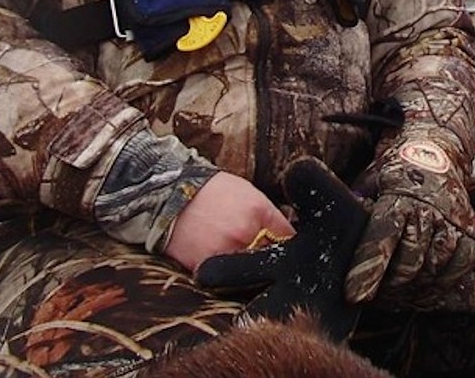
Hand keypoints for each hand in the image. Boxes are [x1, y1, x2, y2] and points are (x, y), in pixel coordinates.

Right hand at [195, 158, 369, 340]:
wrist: (171, 195)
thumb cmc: (214, 191)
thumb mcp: (249, 194)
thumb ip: (269, 216)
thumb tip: (289, 237)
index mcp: (259, 212)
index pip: (289, 239)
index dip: (295, 249)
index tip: (303, 259)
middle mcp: (245, 234)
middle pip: (273, 261)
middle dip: (279, 269)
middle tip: (287, 276)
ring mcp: (224, 253)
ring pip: (251, 277)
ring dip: (257, 280)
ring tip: (262, 282)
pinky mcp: (204, 267)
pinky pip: (226, 282)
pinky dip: (232, 282)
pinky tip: (235, 279)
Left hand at [345, 139, 474, 311]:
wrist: (437, 151)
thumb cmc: (394, 173)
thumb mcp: (369, 181)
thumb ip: (356, 206)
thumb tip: (331, 229)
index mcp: (399, 196)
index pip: (383, 237)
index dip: (369, 269)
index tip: (354, 296)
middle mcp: (428, 210)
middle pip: (410, 262)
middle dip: (390, 286)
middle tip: (376, 294)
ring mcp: (452, 222)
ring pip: (433, 269)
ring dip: (413, 289)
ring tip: (397, 295)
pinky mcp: (470, 232)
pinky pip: (460, 268)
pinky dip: (442, 285)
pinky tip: (425, 290)